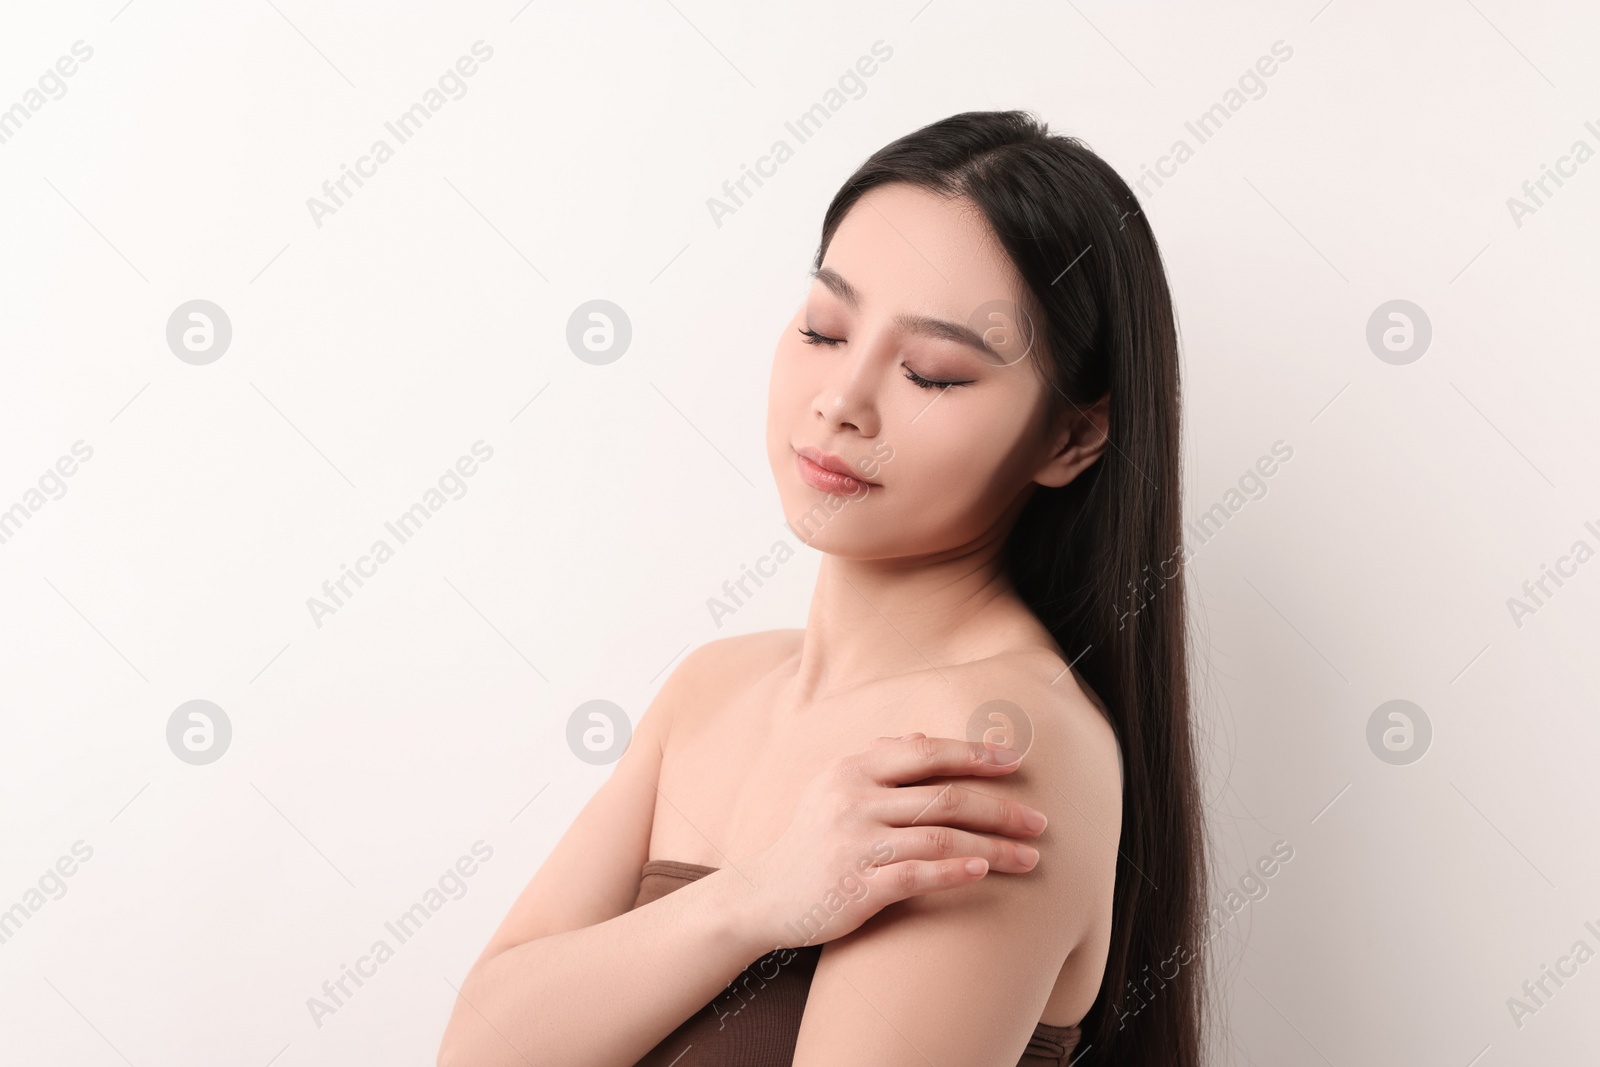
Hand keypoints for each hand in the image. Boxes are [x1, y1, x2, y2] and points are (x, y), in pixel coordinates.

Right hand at [734, 733, 1048, 950]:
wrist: (763, 894)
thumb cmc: (811, 840)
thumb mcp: (833, 788)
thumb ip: (877, 760)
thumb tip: (922, 735)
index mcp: (851, 770)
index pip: (924, 752)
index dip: (973, 754)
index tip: (1015, 762)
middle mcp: (852, 801)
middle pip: (942, 796)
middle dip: (999, 807)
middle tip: (1039, 821)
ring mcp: (853, 844)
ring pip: (939, 837)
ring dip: (993, 847)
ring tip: (1030, 858)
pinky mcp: (856, 886)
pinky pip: (916, 875)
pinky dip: (954, 871)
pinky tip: (983, 871)